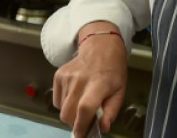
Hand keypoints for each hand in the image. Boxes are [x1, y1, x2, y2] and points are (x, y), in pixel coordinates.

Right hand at [53, 22, 127, 137]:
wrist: (100, 46)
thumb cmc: (112, 70)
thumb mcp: (120, 91)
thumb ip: (112, 111)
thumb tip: (103, 127)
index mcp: (98, 84)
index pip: (85, 108)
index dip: (81, 125)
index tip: (82, 134)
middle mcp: (80, 79)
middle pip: (68, 112)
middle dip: (75, 123)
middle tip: (85, 120)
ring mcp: (67, 76)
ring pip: (61, 109)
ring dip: (71, 112)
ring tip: (82, 103)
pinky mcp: (58, 75)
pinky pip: (57, 100)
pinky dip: (64, 103)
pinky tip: (75, 95)